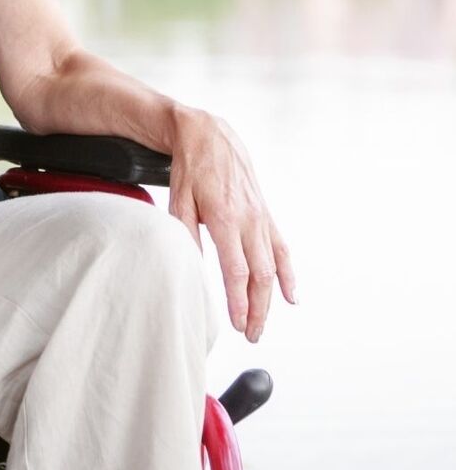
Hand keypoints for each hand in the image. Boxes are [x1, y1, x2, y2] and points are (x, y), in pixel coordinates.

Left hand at [167, 106, 296, 341]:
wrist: (209, 134)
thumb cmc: (189, 168)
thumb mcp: (178, 198)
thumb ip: (185, 233)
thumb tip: (189, 266)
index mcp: (224, 217)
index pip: (235, 269)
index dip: (238, 299)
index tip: (237, 324)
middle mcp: (248, 219)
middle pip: (259, 274)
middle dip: (257, 308)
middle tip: (250, 335)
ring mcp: (260, 216)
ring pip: (272, 265)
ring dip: (271, 298)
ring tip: (263, 324)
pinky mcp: (265, 212)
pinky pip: (281, 246)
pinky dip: (288, 272)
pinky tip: (291, 295)